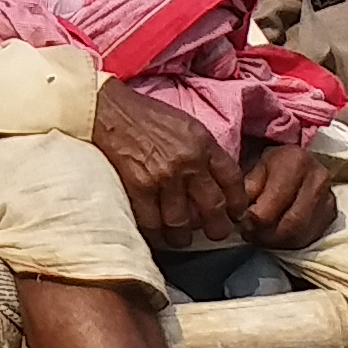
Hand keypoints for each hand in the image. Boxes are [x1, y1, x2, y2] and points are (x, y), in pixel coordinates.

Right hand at [91, 82, 245, 244]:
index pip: (232, 180)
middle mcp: (188, 162)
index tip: (235, 214)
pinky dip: (154, 233)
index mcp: (203, 144)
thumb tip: (213, 181)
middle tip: (214, 234)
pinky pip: (152, 223)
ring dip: (182, 236)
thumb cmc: (145, 116)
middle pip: (213, 207)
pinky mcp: (139, 187)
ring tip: (180, 237)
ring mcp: (163, 177)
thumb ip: (203, 152)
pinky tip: (155, 233)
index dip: (237, 203)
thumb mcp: (186, 126)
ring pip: (181, 223)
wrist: (109, 110)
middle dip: (216, 228)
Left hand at [235, 141, 339, 249]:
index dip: (253, 220)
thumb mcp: (254, 167)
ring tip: (259, 236)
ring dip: (275, 242)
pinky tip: (275, 237)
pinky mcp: (331, 215)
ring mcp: (328, 199)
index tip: (240, 222)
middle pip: (290, 224)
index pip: (273, 204)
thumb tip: (240, 215)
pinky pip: (308, 239)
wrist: (297, 163)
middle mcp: (318, 180)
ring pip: (300, 236)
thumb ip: (247, 189)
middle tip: (248, 234)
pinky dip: (288, 243)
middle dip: (264, 236)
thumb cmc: (272, 165)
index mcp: (296, 162)